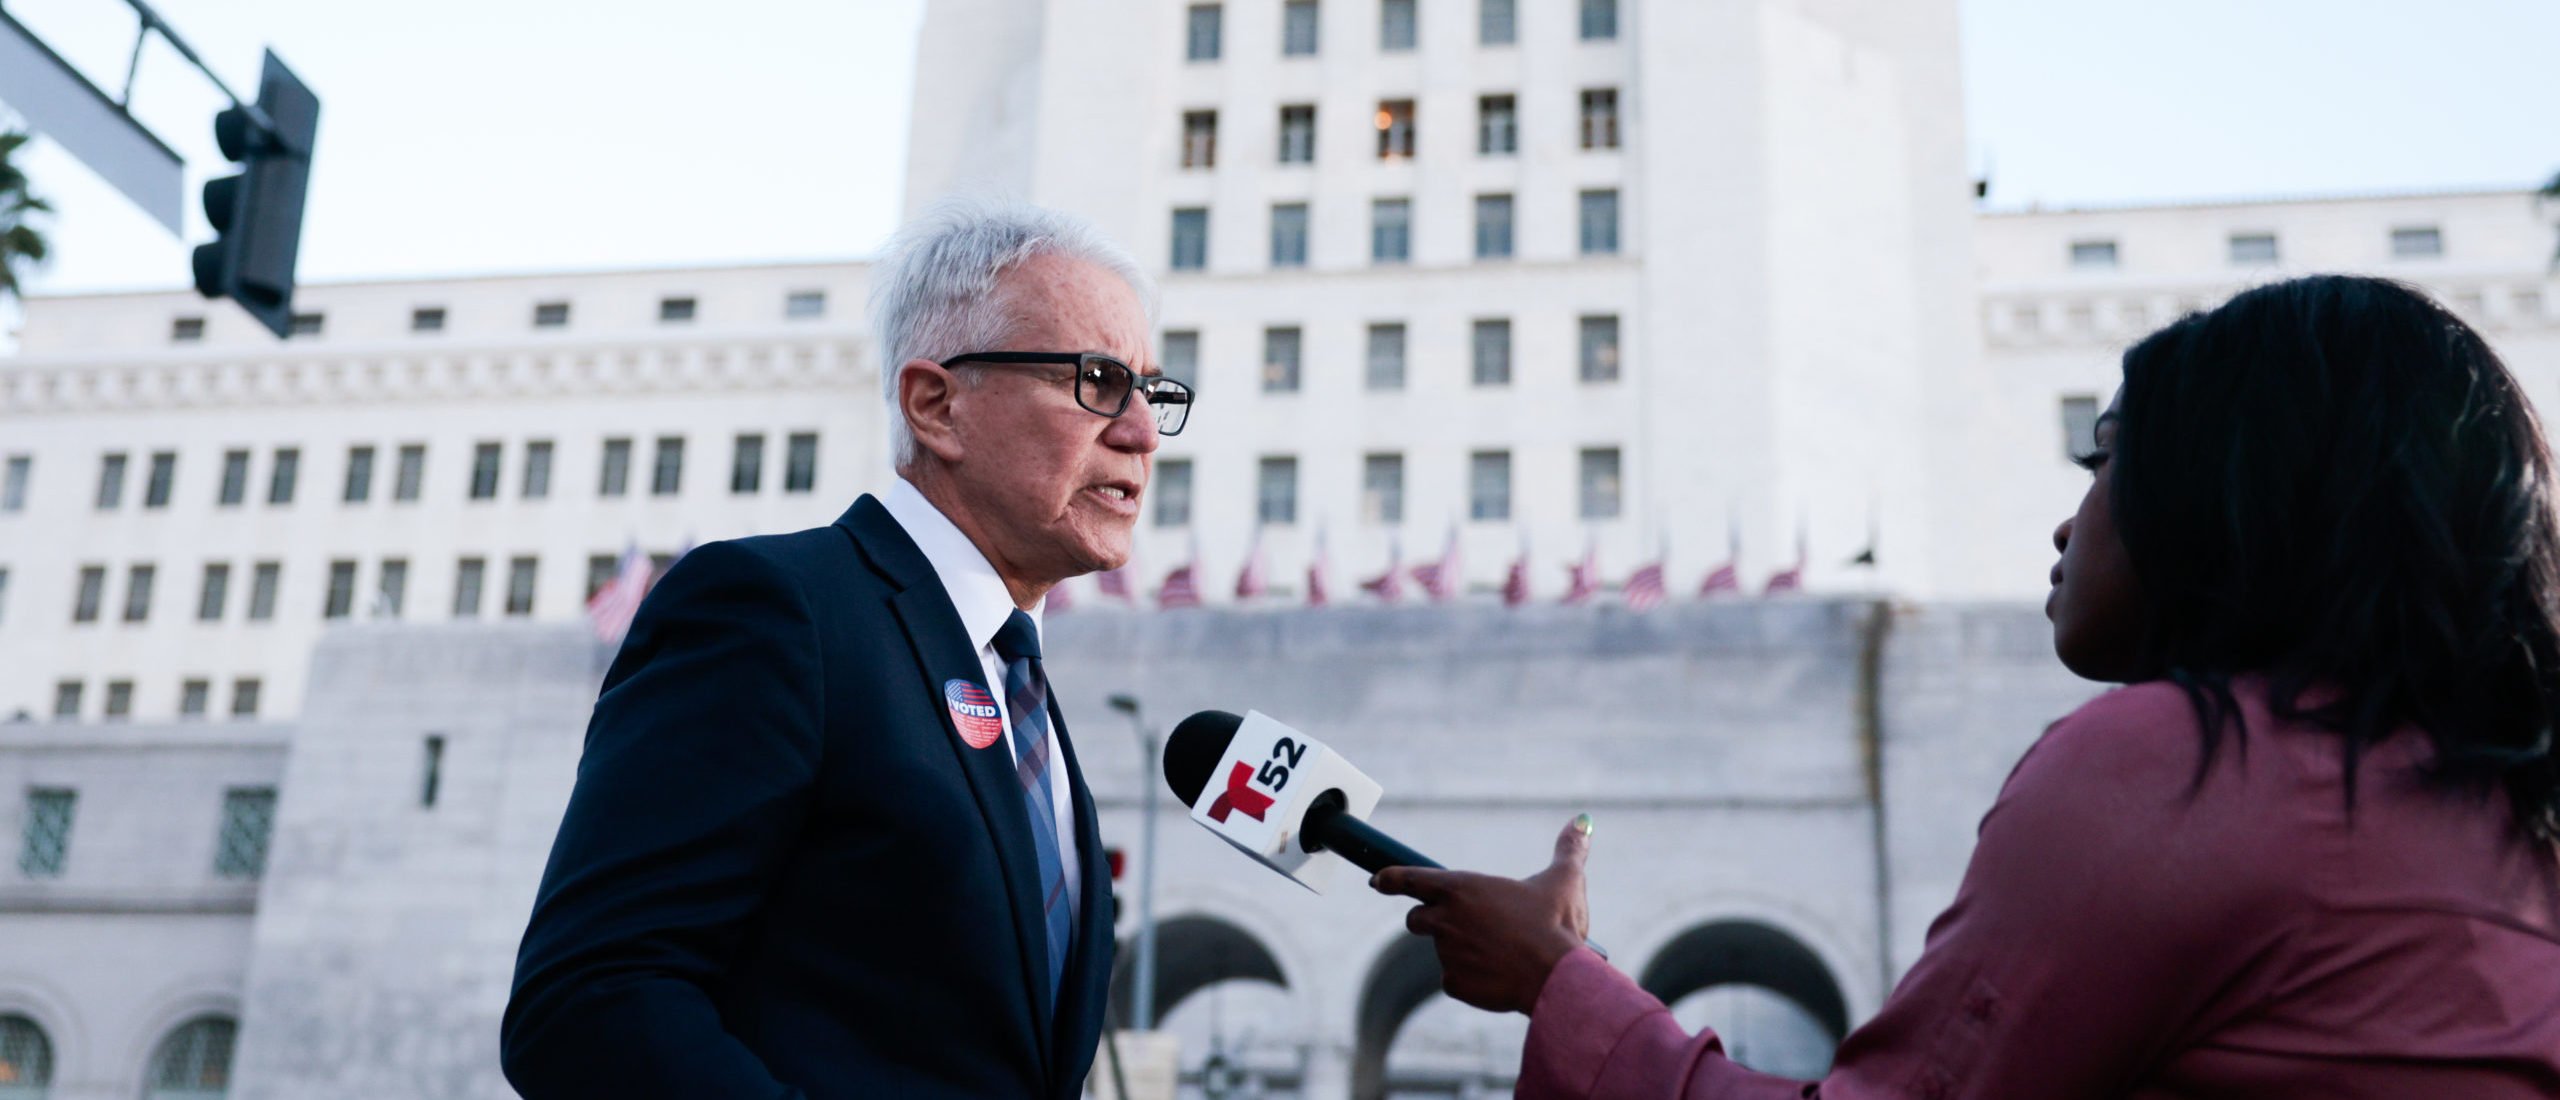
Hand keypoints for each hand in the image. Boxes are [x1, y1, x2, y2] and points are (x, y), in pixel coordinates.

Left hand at [1373, 816, 1593, 1013]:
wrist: (1557, 978)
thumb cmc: (1558, 925)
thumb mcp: (1565, 880)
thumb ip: (1569, 848)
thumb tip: (1583, 821)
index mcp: (1462, 888)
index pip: (1410, 878)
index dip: (1391, 878)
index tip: (1378, 880)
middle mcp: (1446, 919)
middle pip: (1416, 919)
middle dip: (1430, 919)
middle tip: (1465, 924)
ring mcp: (1446, 954)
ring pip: (1441, 950)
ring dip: (1460, 949)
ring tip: (1498, 951)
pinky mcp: (1453, 984)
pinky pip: (1453, 979)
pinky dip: (1469, 978)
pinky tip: (1496, 974)